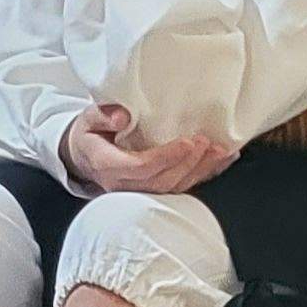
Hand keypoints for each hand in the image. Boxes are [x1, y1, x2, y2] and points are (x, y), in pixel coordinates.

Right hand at [62, 105, 236, 195]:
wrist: (84, 157)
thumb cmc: (89, 135)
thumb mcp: (87, 119)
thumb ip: (102, 115)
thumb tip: (122, 116)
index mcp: (108, 166)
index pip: (141, 168)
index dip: (166, 157)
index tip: (187, 142)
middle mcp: (125, 185)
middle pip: (162, 181)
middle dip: (188, 163)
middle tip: (206, 143)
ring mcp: (140, 191)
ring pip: (174, 188)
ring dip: (200, 171)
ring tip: (220, 151)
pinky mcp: (154, 189)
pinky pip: (181, 187)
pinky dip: (204, 175)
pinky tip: (222, 161)